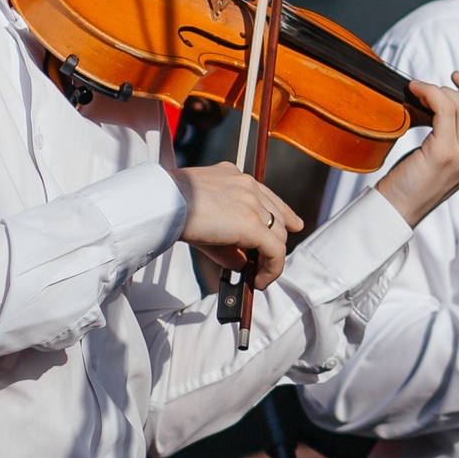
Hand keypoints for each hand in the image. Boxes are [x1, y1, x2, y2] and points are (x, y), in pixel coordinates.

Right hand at [169, 163, 301, 290]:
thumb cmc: (173, 209)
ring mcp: (252, 202)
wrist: (163, 203)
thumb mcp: (204, 218)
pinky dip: (272, 270)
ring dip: (270, 260)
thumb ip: (228, 236)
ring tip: (257, 278)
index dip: (285, 213)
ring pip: (278, 236)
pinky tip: (259, 282)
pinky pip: (275, 251)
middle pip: (277, 218)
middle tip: (262, 265)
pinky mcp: (252, 223)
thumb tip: (244, 263)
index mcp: (234, 175)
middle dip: (274, 242)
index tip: (295, 225)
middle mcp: (247, 185)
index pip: (268, 195)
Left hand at [373, 73, 458, 224]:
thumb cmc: (414, 180)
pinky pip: (444, 109)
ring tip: (421, 92)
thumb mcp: (444, 156)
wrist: (397, 208)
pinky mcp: (443, 154)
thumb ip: (454, 133)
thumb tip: (445, 96)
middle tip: (445, 82)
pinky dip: (430, 92)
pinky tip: (416, 92)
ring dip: (441, 89)